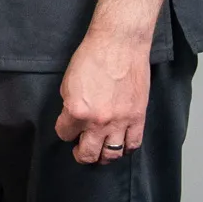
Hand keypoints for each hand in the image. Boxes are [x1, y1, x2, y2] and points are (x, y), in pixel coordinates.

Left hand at [55, 30, 149, 164]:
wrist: (119, 45)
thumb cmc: (92, 57)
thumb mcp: (68, 82)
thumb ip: (69, 104)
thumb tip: (72, 118)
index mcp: (77, 111)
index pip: (64, 134)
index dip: (64, 131)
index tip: (66, 127)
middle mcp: (99, 121)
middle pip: (88, 154)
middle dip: (81, 154)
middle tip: (80, 150)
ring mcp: (121, 121)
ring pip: (112, 155)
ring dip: (103, 156)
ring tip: (99, 152)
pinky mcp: (138, 117)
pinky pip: (133, 144)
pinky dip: (126, 149)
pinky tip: (120, 146)